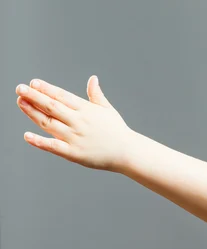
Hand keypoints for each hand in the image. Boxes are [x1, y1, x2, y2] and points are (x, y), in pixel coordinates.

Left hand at [16, 76, 138, 171]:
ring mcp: (75, 137)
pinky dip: (39, 141)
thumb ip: (96, 95)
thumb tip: (93, 79)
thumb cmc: (117, 131)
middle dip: (34, 96)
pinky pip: (53, 146)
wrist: (127, 152)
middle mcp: (79, 122)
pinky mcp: (74, 153)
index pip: (62, 96)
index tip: (33, 83)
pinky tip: (27, 135)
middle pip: (52, 106)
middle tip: (20, 89)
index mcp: (87, 110)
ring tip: (21, 102)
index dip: (47, 89)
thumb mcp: (107, 110)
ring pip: (49, 123)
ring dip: (33, 112)